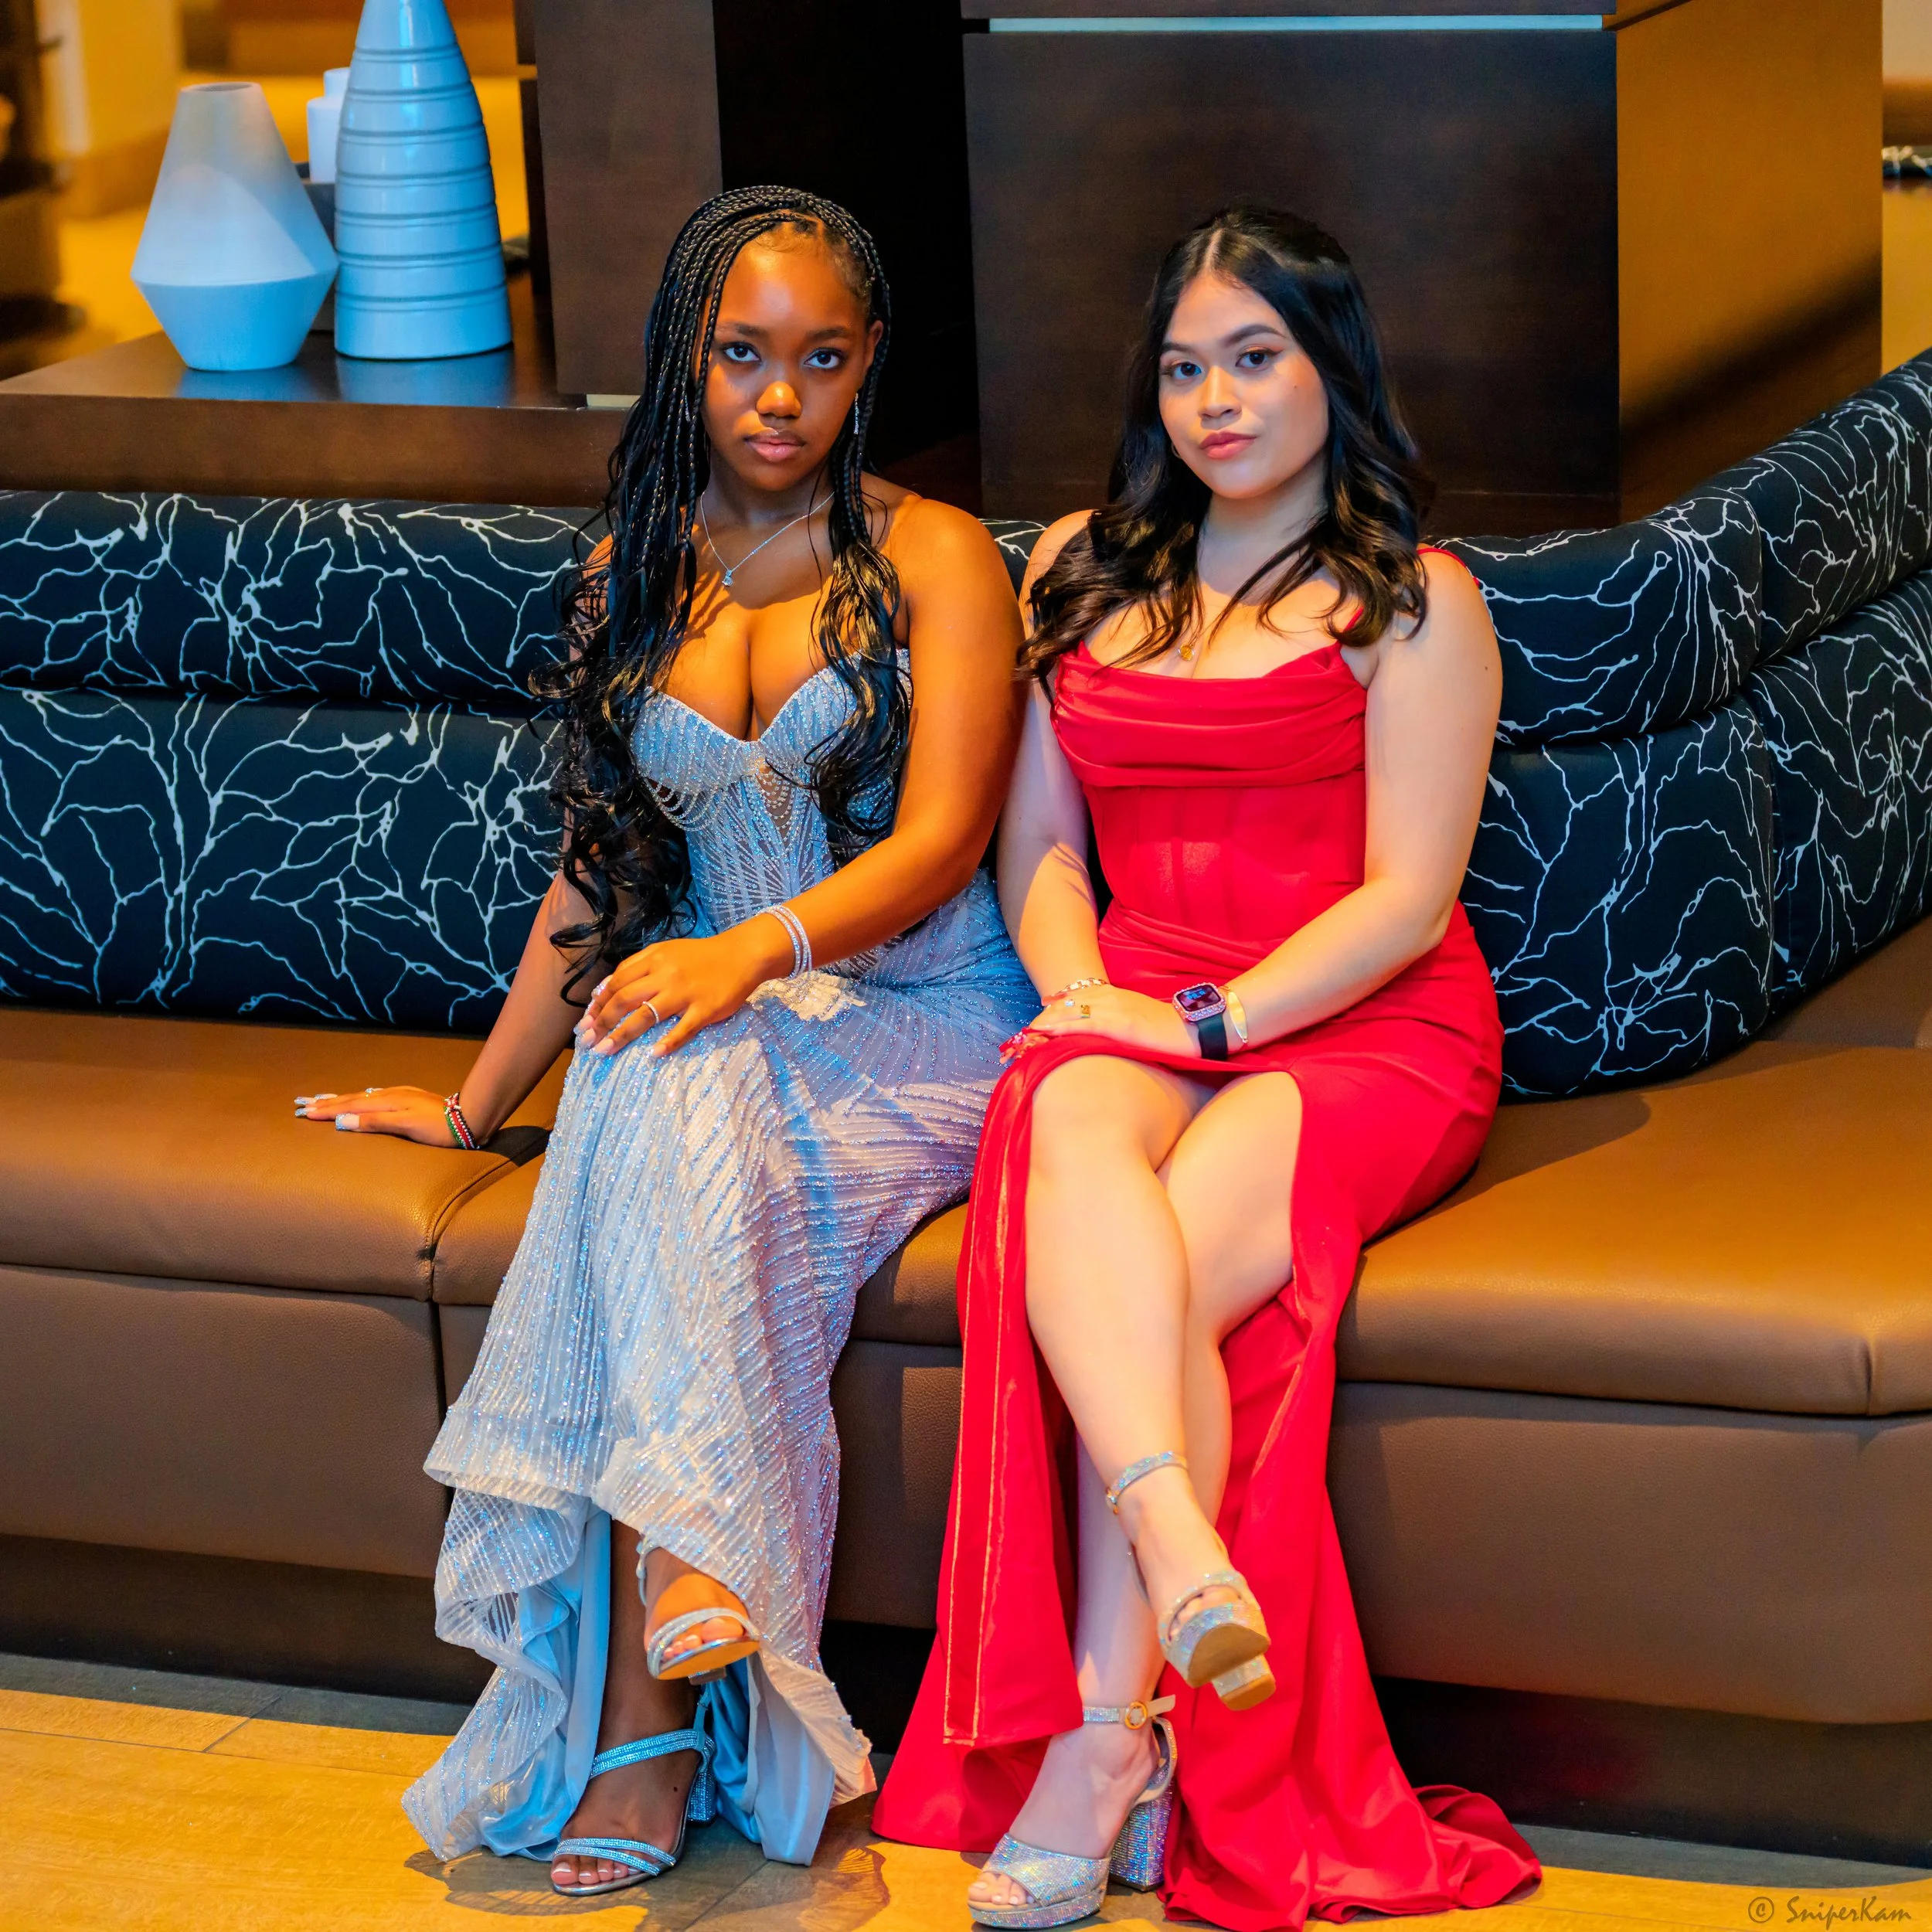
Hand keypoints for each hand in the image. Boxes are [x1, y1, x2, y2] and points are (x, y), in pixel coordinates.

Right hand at [297, 1086, 462, 1144]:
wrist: (469, 1118)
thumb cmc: (438, 1128)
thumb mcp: (405, 1126)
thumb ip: (374, 1123)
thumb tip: (341, 1121)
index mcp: (386, 1102)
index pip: (349, 1106)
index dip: (327, 1110)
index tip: (305, 1112)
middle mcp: (390, 1095)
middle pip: (352, 1099)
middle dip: (328, 1102)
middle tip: (304, 1104)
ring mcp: (399, 1096)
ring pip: (362, 1096)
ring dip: (341, 1099)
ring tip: (324, 1099)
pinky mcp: (408, 1099)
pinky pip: (374, 1097)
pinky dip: (359, 1098)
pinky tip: (359, 1099)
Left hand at [578, 921, 789, 1058]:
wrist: (743, 954)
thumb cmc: (701, 956)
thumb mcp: (666, 951)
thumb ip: (637, 966)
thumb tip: (606, 989)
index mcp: (654, 958)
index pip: (617, 981)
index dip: (598, 1003)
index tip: (585, 1022)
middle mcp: (665, 974)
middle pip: (625, 999)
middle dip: (601, 1021)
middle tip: (587, 1041)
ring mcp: (685, 993)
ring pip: (646, 1015)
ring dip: (621, 1035)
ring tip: (604, 1051)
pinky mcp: (705, 1009)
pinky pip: (683, 1029)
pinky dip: (667, 1042)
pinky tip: (653, 1055)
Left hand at [1027, 983, 1197, 1056]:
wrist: (1196, 1027)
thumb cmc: (1169, 1028)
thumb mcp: (1137, 1018)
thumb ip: (1116, 1021)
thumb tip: (1100, 1034)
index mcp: (1113, 995)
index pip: (1075, 998)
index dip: (1053, 1009)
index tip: (1036, 1019)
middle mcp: (1109, 997)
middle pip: (1067, 1004)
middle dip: (1044, 1018)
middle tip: (1024, 1033)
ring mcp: (1114, 1009)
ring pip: (1070, 1013)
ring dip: (1046, 1024)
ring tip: (1026, 1035)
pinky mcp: (1120, 1024)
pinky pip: (1084, 1025)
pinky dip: (1061, 1029)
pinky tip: (1046, 1034)